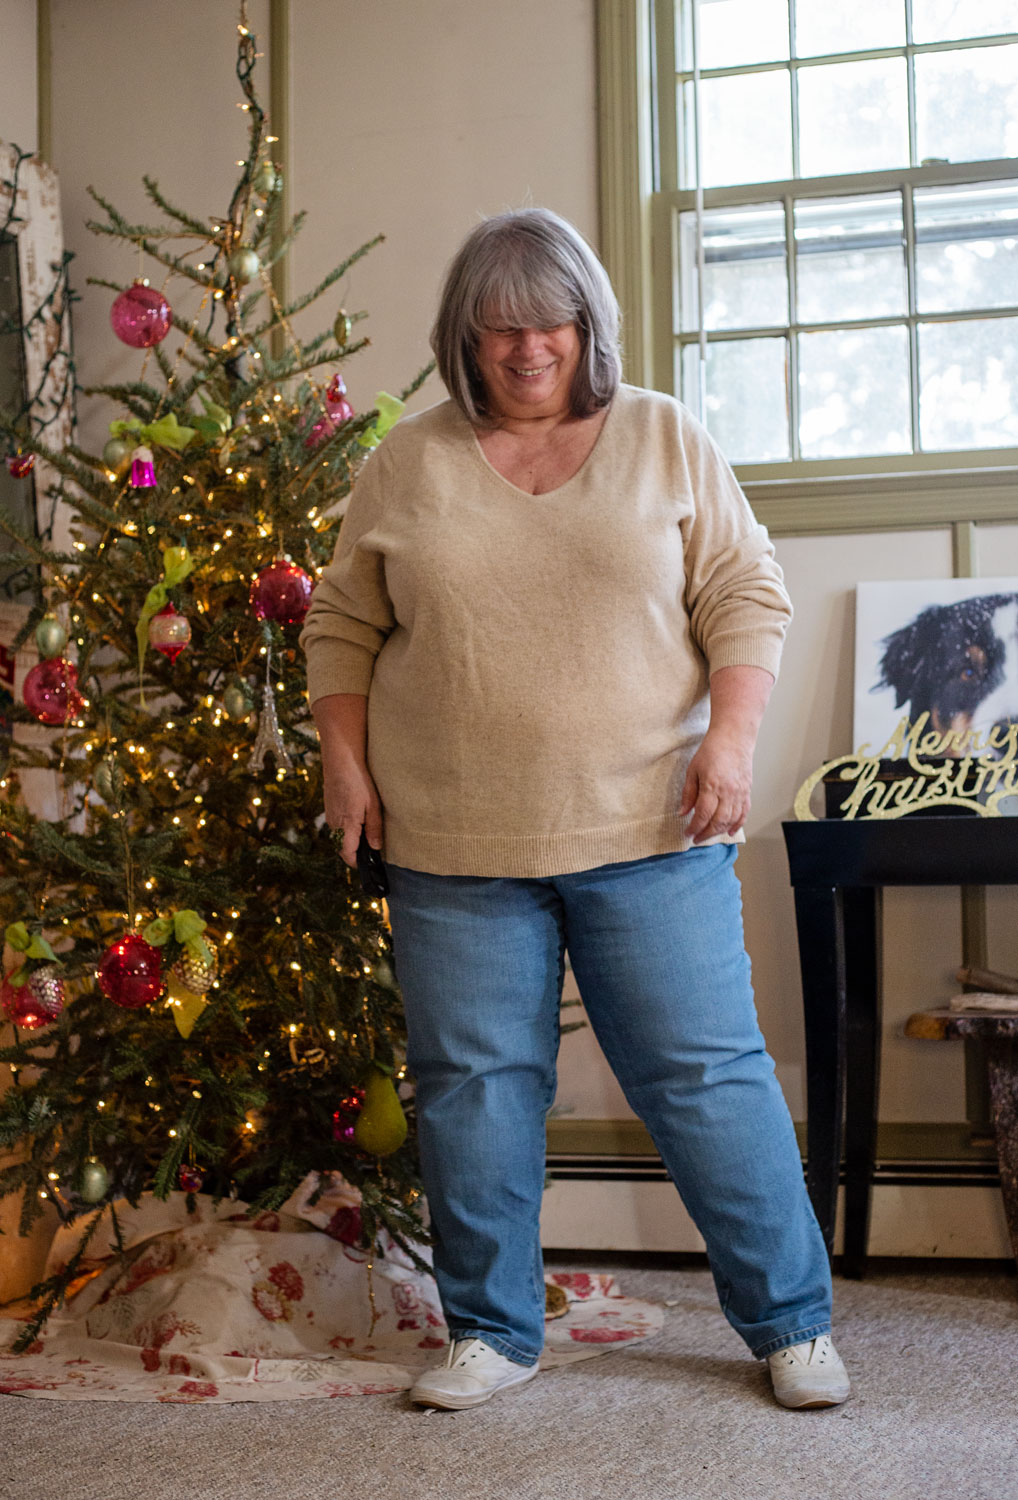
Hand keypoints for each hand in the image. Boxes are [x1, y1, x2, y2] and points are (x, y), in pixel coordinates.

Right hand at [323, 756, 382, 868]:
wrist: (341, 760)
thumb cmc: (359, 781)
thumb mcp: (373, 805)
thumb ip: (374, 828)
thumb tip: (375, 848)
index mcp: (347, 825)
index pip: (347, 855)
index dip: (358, 863)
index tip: (369, 863)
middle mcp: (334, 825)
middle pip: (343, 847)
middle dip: (357, 850)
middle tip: (373, 843)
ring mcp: (330, 817)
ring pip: (341, 836)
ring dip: (352, 837)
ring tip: (367, 824)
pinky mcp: (329, 809)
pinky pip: (338, 826)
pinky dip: (348, 826)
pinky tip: (358, 813)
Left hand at [679, 729, 753, 843]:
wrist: (733, 738)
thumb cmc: (711, 751)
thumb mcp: (692, 770)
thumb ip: (688, 793)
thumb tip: (682, 812)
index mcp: (712, 786)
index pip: (703, 814)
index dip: (694, 827)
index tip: (687, 833)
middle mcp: (728, 792)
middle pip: (718, 821)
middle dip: (706, 833)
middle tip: (696, 839)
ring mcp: (739, 793)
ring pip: (731, 820)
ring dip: (719, 831)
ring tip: (709, 835)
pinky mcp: (747, 791)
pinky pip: (744, 813)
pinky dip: (737, 825)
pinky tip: (729, 831)